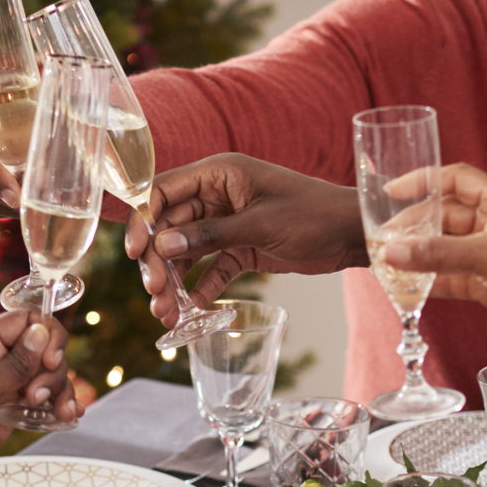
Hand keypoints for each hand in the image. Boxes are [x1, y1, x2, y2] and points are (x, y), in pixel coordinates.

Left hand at [0, 310, 76, 486]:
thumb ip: (15, 365)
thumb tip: (42, 333)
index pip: (24, 321)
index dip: (46, 335)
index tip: (50, 360)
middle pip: (41, 350)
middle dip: (52, 371)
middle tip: (37, 396)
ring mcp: (0, 389)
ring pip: (44, 378)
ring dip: (59, 392)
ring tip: (62, 413)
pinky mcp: (6, 414)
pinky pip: (39, 404)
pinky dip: (56, 408)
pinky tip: (69, 417)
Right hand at [125, 155, 364, 324]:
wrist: (351, 234)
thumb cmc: (312, 215)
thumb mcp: (260, 224)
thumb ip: (210, 235)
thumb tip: (162, 246)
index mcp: (219, 173)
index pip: (164, 192)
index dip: (143, 220)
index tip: (135, 252)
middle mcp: (217, 195)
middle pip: (170, 227)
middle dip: (157, 261)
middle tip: (154, 292)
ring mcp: (227, 223)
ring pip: (186, 252)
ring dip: (173, 280)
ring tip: (165, 313)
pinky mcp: (240, 248)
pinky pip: (210, 268)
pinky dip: (199, 289)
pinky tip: (189, 312)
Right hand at [378, 161, 486, 310]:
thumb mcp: (483, 255)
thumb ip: (437, 254)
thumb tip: (391, 252)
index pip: (456, 179)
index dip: (423, 181)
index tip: (392, 191)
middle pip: (445, 216)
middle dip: (414, 225)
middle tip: (384, 237)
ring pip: (446, 248)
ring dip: (418, 254)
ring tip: (388, 260)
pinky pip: (452, 277)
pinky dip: (430, 280)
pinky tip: (406, 284)